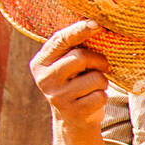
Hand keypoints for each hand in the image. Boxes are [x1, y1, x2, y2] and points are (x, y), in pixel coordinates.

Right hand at [29, 20, 110, 134]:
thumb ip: (74, 49)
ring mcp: (58, 96)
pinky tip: (93, 100)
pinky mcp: (74, 111)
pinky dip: (103, 96)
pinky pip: (100, 96)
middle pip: (80, 57)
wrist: (73, 120)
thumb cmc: (75, 84)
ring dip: (102, 81)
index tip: (97, 24)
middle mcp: (45, 78)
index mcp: (41, 62)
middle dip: (98, 60)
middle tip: (104, 66)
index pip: (61, 40)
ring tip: (94, 86)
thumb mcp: (68, 66)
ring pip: (95, 78)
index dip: (80, 30)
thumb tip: (96, 25)